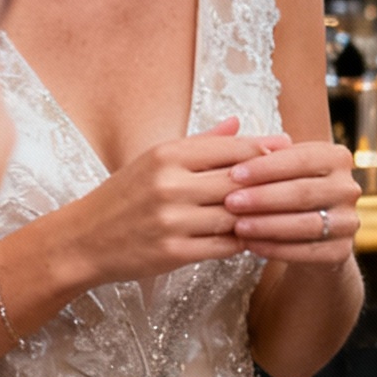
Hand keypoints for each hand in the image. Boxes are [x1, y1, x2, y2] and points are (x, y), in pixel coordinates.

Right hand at [69, 117, 272, 285]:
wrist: (81, 240)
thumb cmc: (123, 196)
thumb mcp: (154, 160)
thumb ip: (201, 143)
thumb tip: (239, 123)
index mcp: (167, 155)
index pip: (232, 148)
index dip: (265, 151)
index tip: (288, 152)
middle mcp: (170, 185)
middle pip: (241, 181)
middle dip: (271, 183)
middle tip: (295, 184)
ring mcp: (172, 220)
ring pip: (237, 214)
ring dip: (260, 215)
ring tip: (280, 212)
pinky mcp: (174, 253)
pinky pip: (225, 246)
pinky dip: (244, 241)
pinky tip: (254, 236)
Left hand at [224, 136, 360, 264]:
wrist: (311, 234)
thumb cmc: (287, 190)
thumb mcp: (281, 168)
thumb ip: (263, 153)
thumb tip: (237, 131)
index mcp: (337, 158)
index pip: (301, 159)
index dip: (266, 167)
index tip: (233, 174)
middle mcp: (349, 187)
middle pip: (303, 192)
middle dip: (263, 198)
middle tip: (230, 202)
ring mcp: (349, 221)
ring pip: (306, 224)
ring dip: (268, 225)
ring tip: (237, 226)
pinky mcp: (343, 251)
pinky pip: (307, 251)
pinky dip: (277, 249)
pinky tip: (252, 246)